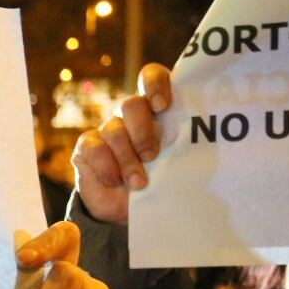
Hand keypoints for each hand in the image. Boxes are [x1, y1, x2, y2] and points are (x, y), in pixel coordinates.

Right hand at [71, 62, 171, 222]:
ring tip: (138, 183)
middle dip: (142, 132)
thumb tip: (201, 141)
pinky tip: (115, 181)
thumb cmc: (159, 183)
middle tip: (151, 156)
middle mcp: (130, 116)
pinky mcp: (86, 146)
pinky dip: (106, 166)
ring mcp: (106, 129)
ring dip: (127, 159)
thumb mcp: (176, 164)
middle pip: (131, 104)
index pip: (151, 78)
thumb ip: (183, 147)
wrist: (127, 211)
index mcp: (156, 110)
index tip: (162, 106)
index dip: (154, 84)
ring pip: (114, 130)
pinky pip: (94, 147)